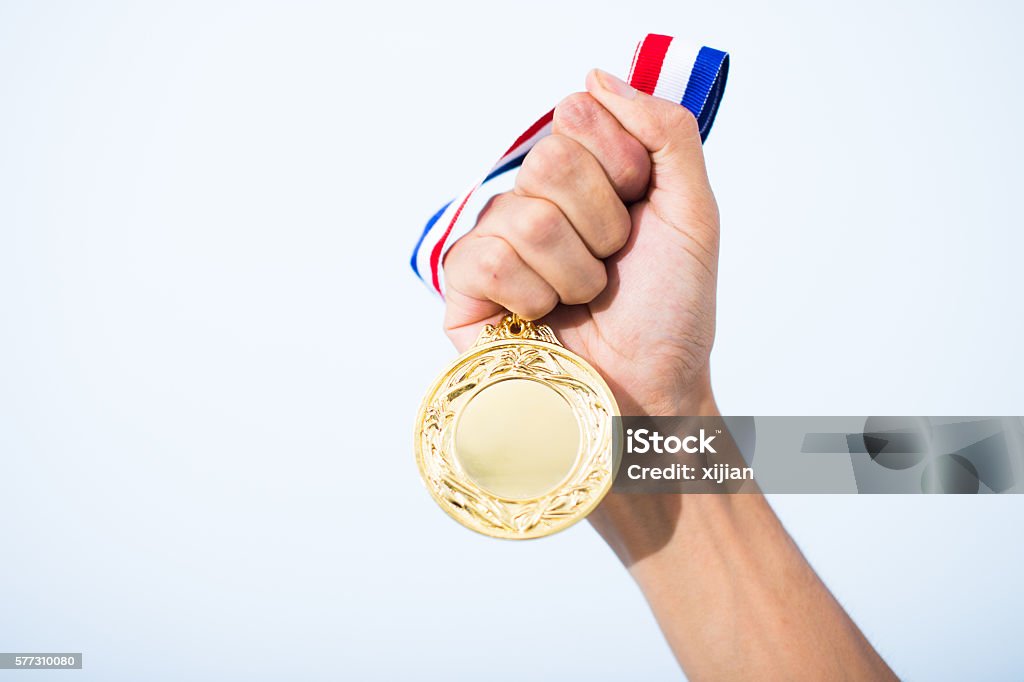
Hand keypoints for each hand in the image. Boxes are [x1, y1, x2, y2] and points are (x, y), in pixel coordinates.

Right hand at [443, 69, 719, 415]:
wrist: (653, 390)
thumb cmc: (670, 312)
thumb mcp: (692, 211)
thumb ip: (665, 133)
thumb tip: (595, 77)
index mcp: (584, 176)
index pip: (577, 114)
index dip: (620, 165)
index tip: (637, 209)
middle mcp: (534, 200)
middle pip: (550, 161)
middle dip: (601, 225)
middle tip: (611, 264)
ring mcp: (495, 242)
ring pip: (525, 216)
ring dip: (574, 272)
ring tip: (582, 300)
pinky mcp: (464, 289)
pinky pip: (489, 258)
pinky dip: (533, 297)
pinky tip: (542, 320)